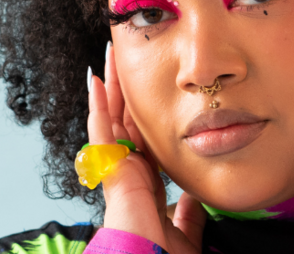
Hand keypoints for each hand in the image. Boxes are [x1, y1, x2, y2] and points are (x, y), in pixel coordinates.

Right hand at [89, 43, 206, 252]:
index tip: (148, 95)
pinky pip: (101, 134)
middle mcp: (129, 177)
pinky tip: (96, 80)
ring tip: (110, 57)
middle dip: (126, 93)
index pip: (144, 142)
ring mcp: (117, 174)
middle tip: (125, 61)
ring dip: (111, 88)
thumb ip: (190, 214)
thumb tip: (198, 198)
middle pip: (126, 124)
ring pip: (112, 121)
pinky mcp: (112, 175)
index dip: (145, 117)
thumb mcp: (186, 234)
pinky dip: (97, 106)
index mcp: (146, 188)